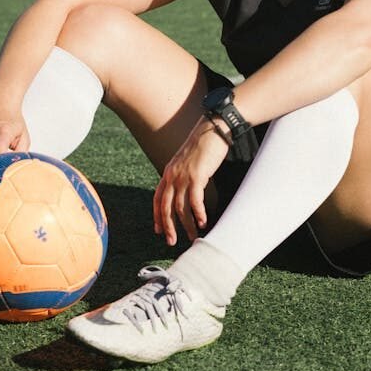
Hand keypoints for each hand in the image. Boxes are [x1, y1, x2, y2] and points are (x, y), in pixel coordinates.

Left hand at [154, 116, 229, 245]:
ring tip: (193, 236)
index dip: (157, 215)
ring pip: (181, 208)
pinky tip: (204, 222)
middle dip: (168, 227)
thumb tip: (186, 189)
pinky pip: (195, 201)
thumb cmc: (203, 144)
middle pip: (166, 207)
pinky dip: (199, 214)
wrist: (213, 129)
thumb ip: (183, 175)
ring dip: (187, 224)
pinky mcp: (197, 176)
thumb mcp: (187, 161)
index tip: (158, 230)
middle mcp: (172, 175)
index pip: (158, 198)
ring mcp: (183, 176)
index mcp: (168, 172)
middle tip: (172, 241)